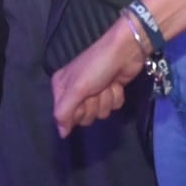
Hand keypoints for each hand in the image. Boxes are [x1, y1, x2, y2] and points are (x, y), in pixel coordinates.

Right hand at [50, 19, 148, 136]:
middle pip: (83, 117)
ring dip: (106, 100)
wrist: (125, 51)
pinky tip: (115, 84)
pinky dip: (115, 96)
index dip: (76, 111)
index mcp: (61, 88)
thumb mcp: (76, 88)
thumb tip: (61, 134)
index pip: (64, 116)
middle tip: (96, 91)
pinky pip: (112, 107)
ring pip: (100, 114)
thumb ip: (64, 112)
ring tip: (106, 85)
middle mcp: (75, 91)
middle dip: (93, 105)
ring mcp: (94, 92)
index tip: (82, 100)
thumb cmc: (96, 67)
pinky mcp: (110, 92)